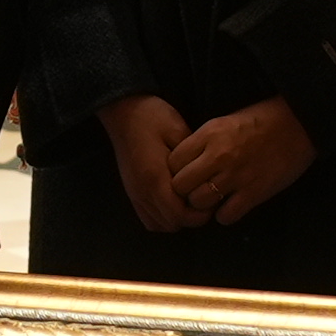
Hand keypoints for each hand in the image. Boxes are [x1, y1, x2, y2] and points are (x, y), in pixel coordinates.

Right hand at [99, 94, 202, 231]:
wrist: (122, 111)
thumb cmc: (153, 117)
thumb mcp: (179, 132)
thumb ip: (191, 159)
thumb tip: (205, 178)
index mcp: (155, 178)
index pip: (179, 215)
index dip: (199, 215)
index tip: (212, 199)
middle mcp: (142, 191)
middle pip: (171, 224)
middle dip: (190, 218)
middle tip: (203, 199)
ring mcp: (134, 193)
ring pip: (158, 225)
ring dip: (176, 218)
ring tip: (188, 201)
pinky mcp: (130, 191)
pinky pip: (147, 218)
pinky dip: (161, 217)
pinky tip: (172, 202)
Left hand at [167, 96, 317, 228]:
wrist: (299, 123)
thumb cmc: (261, 120)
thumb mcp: (224, 122)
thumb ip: (202, 142)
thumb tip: (183, 163)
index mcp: (209, 135)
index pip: (173, 161)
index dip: (176, 170)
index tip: (185, 172)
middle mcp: (218, 156)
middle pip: (180, 185)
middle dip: (185, 190)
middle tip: (195, 189)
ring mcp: (236, 176)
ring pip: (199, 202)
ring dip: (203, 204)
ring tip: (214, 198)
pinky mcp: (255, 192)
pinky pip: (226, 216)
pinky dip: (225, 214)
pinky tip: (231, 205)